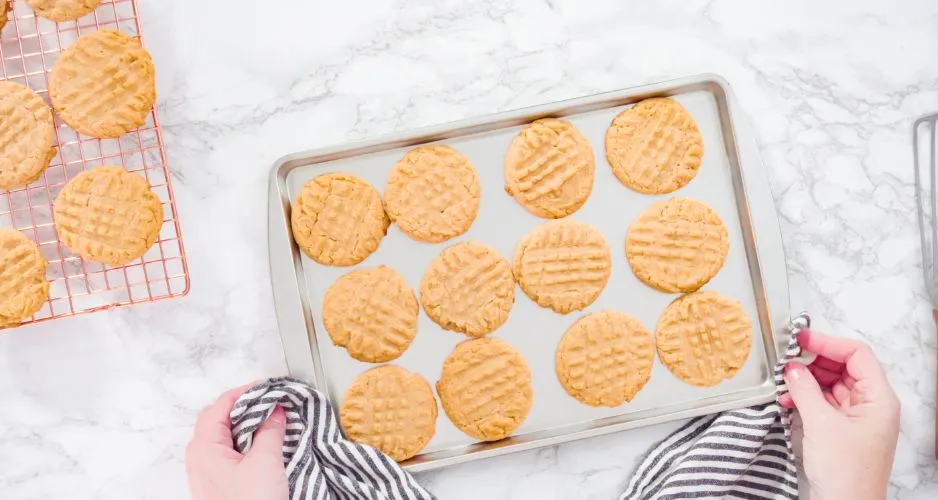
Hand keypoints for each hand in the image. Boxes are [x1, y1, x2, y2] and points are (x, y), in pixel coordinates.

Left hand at [186, 385, 288, 499]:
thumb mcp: (265, 462)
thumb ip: (270, 431)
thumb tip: (274, 411)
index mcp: (204, 447)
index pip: (219, 405)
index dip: (244, 392)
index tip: (267, 387)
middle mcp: (200, 459)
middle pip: (217, 419)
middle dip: (244, 407)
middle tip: (269, 403)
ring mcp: (207, 474)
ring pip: (223, 438)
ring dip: (245, 426)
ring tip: (270, 424)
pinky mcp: (218, 487)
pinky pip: (229, 454)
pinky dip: (245, 443)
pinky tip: (263, 447)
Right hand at [779, 331, 899, 499]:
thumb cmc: (846, 473)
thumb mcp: (821, 423)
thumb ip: (805, 389)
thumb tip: (792, 368)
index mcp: (879, 399)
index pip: (857, 355)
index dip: (828, 343)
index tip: (801, 340)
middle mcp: (871, 405)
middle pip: (843, 367)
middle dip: (814, 362)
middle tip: (787, 360)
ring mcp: (856, 418)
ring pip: (830, 385)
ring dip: (806, 381)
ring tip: (784, 383)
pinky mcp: (841, 430)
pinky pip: (823, 403)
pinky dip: (805, 398)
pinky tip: (788, 400)